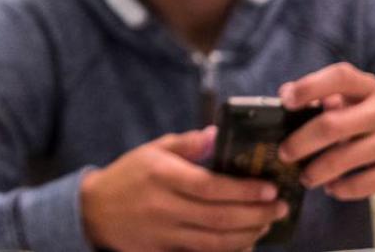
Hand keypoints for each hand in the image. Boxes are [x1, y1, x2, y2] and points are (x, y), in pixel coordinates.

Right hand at [81, 128, 286, 250]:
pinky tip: (244, 242)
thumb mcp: (151, 151)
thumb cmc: (128, 176)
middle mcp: (163, 206)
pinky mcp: (163, 251)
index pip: (210, 187)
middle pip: (219, 217)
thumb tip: (216, 134)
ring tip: (266, 224)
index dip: (244, 191)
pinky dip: (228, 250)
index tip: (270, 188)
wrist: (94, 211)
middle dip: (256, 215)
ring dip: (248, 235)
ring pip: (215, 242)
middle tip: (280, 208)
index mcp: (162, 176)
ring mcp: (163, 233)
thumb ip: (185, 144)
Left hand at [278, 62, 374, 199]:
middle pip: (331, 125)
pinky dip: (340, 189)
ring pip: (342, 159)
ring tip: (306, 177)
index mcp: (368, 87)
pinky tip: (332, 188)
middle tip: (285, 154)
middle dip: (300, 143)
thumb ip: (326, 98)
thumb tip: (285, 95)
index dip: (309, 87)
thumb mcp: (360, 102)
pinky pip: (361, 184)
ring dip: (316, 172)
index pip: (339, 77)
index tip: (286, 102)